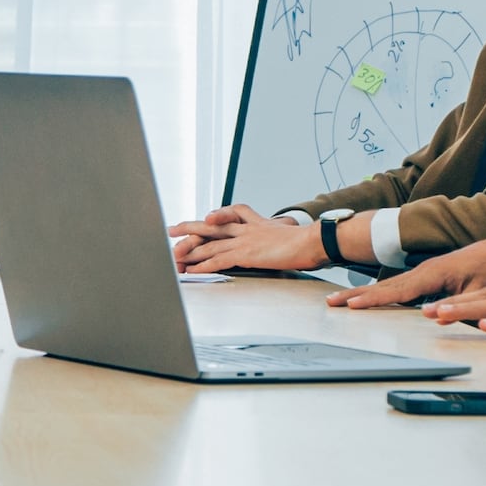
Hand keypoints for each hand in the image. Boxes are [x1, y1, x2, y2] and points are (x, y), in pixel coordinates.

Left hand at [168, 204, 329, 275]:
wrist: (313, 241)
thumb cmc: (306, 240)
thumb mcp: (288, 230)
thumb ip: (278, 231)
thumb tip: (283, 232)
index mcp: (256, 222)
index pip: (229, 215)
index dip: (213, 217)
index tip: (201, 220)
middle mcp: (246, 228)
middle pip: (211, 226)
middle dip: (189, 228)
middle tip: (172, 230)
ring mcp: (244, 240)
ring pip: (210, 244)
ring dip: (190, 252)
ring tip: (174, 256)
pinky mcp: (246, 254)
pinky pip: (218, 260)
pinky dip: (202, 265)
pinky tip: (192, 270)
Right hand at [335, 237, 485, 311]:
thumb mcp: (478, 290)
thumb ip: (456, 305)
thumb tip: (432, 317)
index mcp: (433, 273)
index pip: (396, 290)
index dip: (372, 299)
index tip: (351, 305)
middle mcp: (424, 271)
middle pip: (384, 286)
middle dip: (357, 295)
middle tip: (331, 302)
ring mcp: (425, 273)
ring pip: (389, 286)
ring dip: (364, 294)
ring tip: (342, 301)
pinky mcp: (430, 276)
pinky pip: (399, 288)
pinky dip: (381, 293)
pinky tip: (371, 301)